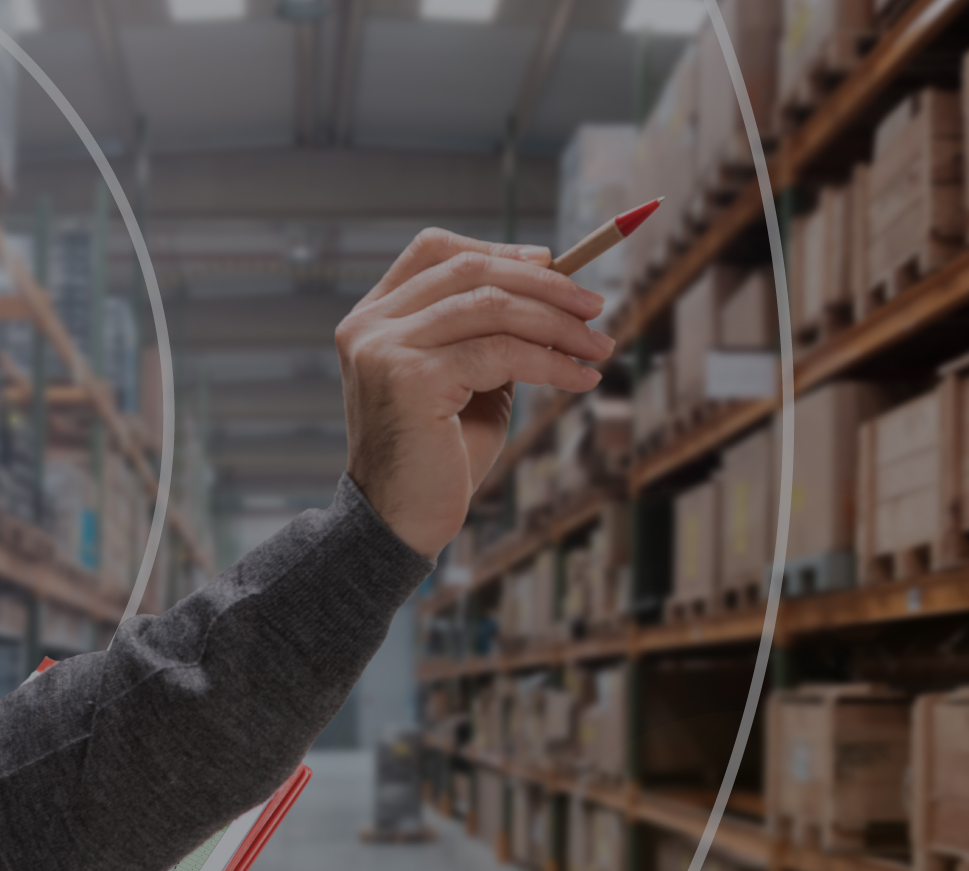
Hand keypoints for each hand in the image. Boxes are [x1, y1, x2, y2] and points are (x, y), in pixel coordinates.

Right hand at [337, 228, 611, 558]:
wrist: (400, 523)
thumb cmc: (438, 456)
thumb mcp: (467, 380)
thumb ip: (491, 334)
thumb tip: (557, 288)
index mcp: (373, 318)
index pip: (434, 250)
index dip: (498, 249)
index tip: (552, 263)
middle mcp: (370, 326)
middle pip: (469, 270)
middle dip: (543, 283)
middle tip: (595, 306)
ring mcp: (385, 349)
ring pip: (490, 306)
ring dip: (557, 323)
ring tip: (599, 347)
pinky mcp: (411, 379)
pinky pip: (499, 351)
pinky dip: (550, 362)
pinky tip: (580, 379)